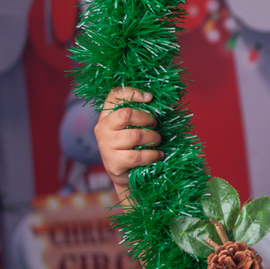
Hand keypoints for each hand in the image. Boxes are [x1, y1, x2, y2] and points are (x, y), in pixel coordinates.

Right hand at [94, 86, 161, 202]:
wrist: (128, 175)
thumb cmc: (136, 145)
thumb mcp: (137, 127)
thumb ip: (144, 113)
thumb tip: (167, 102)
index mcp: (107, 115)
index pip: (114, 95)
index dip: (132, 92)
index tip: (150, 97)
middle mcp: (102, 128)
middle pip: (126, 114)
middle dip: (147, 118)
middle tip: (155, 125)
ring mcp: (105, 145)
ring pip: (135, 136)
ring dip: (153, 138)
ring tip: (157, 141)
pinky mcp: (112, 162)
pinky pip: (137, 156)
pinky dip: (152, 155)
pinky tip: (158, 155)